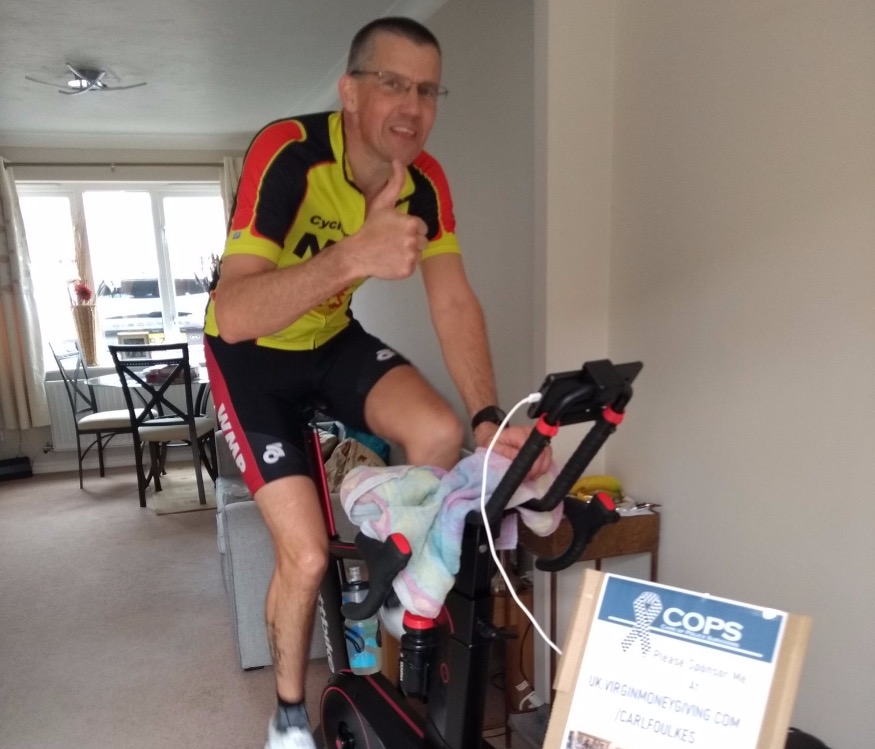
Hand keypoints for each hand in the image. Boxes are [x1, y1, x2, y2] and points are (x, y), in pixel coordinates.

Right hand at [349, 160, 427, 279]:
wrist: (357, 253)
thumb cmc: (370, 227)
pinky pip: (412, 266)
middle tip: (393, 241)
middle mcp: (414, 239)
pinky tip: (391, 260)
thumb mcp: (382, 202)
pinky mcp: (407, 270)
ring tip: (392, 251)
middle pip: (422, 242)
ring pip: (418, 254)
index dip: (410, 229)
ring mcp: (411, 256)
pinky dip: (404, 265)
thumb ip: (395, 182)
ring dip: (408, 253)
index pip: (421, 227)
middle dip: (411, 241)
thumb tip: (398, 160)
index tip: (395, 231)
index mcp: (412, 223)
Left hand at [473, 422, 553, 479]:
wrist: (495, 437)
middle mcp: (532, 434)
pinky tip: (532, 473)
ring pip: (547, 457)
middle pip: (544, 453)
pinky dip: (541, 468)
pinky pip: (546, 459)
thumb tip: (518, 461)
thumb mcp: (494, 447)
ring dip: (540, 469)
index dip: (532, 464)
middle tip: (527, 478)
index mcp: (520, 433)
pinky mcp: (541, 446)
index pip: (533, 448)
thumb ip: (506, 452)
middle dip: (537, 469)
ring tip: (529, 477)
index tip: (526, 475)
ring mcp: (538, 440)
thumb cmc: (494, 442)